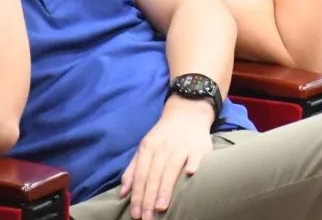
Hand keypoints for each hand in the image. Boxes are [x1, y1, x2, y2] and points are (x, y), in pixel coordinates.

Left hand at [119, 96, 213, 219]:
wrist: (187, 113)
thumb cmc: (164, 136)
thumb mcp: (145, 148)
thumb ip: (132, 170)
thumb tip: (123, 194)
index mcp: (148, 147)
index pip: (140, 175)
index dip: (137, 195)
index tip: (136, 214)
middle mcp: (164, 146)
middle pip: (154, 174)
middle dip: (149, 197)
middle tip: (147, 218)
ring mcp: (182, 145)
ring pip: (171, 168)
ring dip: (166, 188)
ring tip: (161, 208)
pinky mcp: (199, 145)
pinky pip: (196, 155)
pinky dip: (194, 163)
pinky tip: (191, 174)